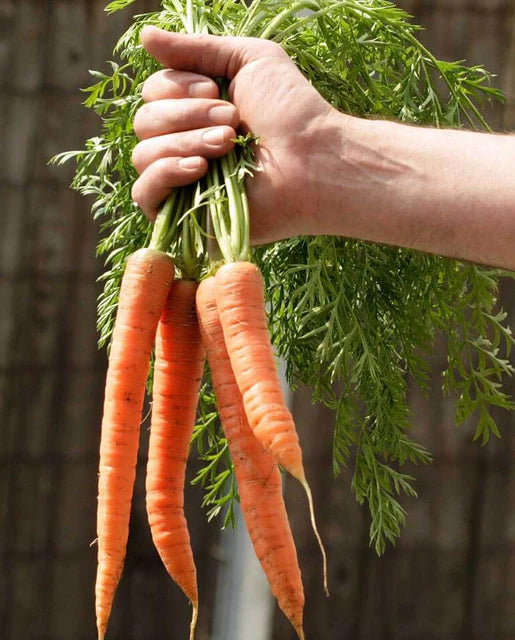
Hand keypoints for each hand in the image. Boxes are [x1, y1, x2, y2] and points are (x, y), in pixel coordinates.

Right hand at [132, 26, 339, 243]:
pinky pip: (144, 193)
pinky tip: (200, 169)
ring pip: (143, 155)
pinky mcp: (184, 214)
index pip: (152, 93)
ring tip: (228, 145)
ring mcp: (182, 180)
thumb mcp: (248, 60)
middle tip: (233, 121)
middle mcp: (183, 142)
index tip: (218, 91)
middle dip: (187, 115)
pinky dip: (165, 174)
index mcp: (195, 110)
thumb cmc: (290, 111)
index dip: (176, 87)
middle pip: (145, 122)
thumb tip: (145, 34)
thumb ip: (196, 48)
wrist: (313, 162)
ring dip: (186, 142)